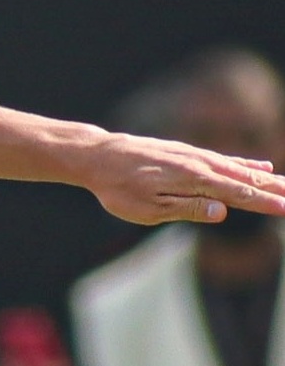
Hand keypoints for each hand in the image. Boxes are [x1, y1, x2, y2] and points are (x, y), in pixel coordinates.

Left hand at [85, 134, 284, 227]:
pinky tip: (261, 165)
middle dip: (275, 188)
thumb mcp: (147, 208)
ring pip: (239, 168)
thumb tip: (223, 212)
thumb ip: (187, 209)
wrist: (98, 155)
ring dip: (268, 177)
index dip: (264, 202)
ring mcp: (195, 157)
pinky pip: (225, 160)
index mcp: (192, 181)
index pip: (237, 194)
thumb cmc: (118, 188)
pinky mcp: (188, 153)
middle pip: (246, 179)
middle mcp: (199, 165)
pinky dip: (246, 163)